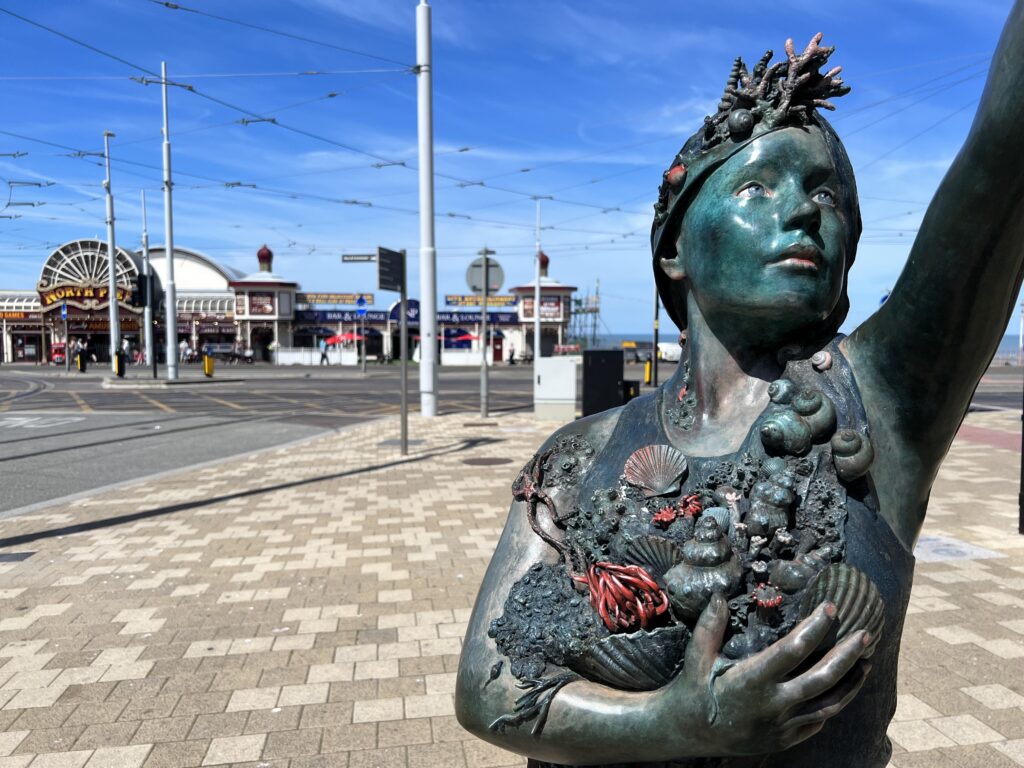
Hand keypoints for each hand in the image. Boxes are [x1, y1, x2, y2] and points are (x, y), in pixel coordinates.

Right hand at [657, 594, 871, 756]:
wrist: (688, 733)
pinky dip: (832, 705)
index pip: (792, 650)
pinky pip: (816, 722)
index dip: (814, 628)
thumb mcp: (696, 657)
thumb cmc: (693, 690)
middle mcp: (772, 705)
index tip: (830, 609)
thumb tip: (719, 596)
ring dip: (851, 683)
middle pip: (822, 678)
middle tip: (865, 634)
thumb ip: (709, 627)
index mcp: (751, 681)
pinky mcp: (784, 740)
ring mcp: (782, 726)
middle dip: (847, 654)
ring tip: (867, 663)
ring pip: (828, 704)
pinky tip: (841, 690)